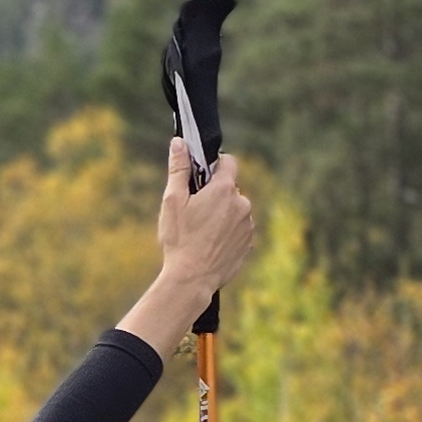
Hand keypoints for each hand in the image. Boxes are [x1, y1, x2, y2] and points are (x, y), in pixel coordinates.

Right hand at [156, 135, 258, 304]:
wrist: (192, 279)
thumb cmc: (179, 239)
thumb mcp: (172, 201)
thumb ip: (178, 169)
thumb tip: (179, 142)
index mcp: (224, 189)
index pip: (229, 162)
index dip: (215, 166)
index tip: (202, 177)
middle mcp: (242, 204)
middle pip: (230, 189)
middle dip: (216, 195)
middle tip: (195, 211)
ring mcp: (247, 225)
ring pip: (236, 210)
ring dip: (223, 215)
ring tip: (202, 232)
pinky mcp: (249, 243)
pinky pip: (239, 230)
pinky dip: (228, 233)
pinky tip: (211, 245)